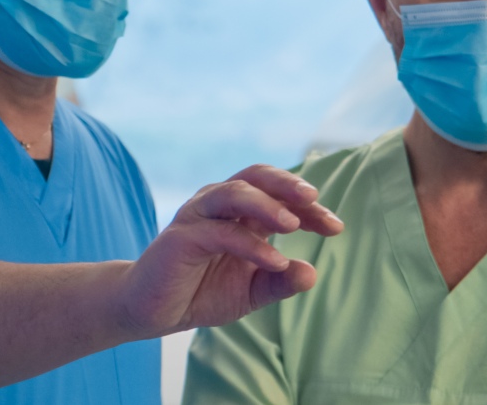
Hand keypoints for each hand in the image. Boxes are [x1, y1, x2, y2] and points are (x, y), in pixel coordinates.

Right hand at [117, 164, 343, 336]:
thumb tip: (312, 273)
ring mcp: (198, 217)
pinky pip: (220, 232)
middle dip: (287, 184)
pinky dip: (250, 245)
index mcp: (238, 212)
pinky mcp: (181, 237)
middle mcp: (218, 205)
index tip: (336, 227)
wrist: (151, 311)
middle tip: (314, 199)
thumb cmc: (200, 292)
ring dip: (267, 205)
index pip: (277, 194)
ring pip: (234, 193)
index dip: (308, 207)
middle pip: (255, 176)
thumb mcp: (250, 292)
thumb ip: (279, 281)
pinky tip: (274, 260)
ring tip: (293, 225)